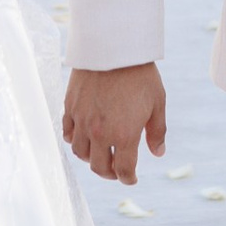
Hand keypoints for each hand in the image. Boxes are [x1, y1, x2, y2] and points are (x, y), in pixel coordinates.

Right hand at [64, 61, 166, 182]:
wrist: (113, 46)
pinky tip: (83, 137)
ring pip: (80, 153)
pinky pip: (68, 133)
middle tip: (116, 170)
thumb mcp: (157, 103)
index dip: (128, 179)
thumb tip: (158, 153)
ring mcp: (82, 120)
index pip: (122, 170)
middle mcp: (99, 132)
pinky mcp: (70, 107)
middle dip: (109, 173)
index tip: (131, 179)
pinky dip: (75, 140)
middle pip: (99, 167)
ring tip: (99, 152)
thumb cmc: (140, 74)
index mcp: (123, 134)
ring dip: (91, 158)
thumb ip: (157, 132)